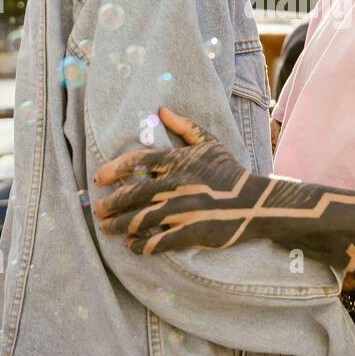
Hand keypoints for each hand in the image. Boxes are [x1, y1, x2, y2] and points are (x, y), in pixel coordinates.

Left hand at [92, 107, 268, 253]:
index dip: (113, 169)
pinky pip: (158, 241)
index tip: (99, 179)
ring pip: (140, 219)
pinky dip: (141, 245)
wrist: (256, 202)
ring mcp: (183, 210)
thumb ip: (185, 127)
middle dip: (111, 204)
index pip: (136, 161)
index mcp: (178, 161)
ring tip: (107, 229)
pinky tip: (133, 246)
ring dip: (119, 226)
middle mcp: (176, 184)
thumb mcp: (210, 143)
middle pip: (132, 194)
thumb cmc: (230, 171)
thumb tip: (162, 109)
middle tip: (98, 211)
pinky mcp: (191, 232)